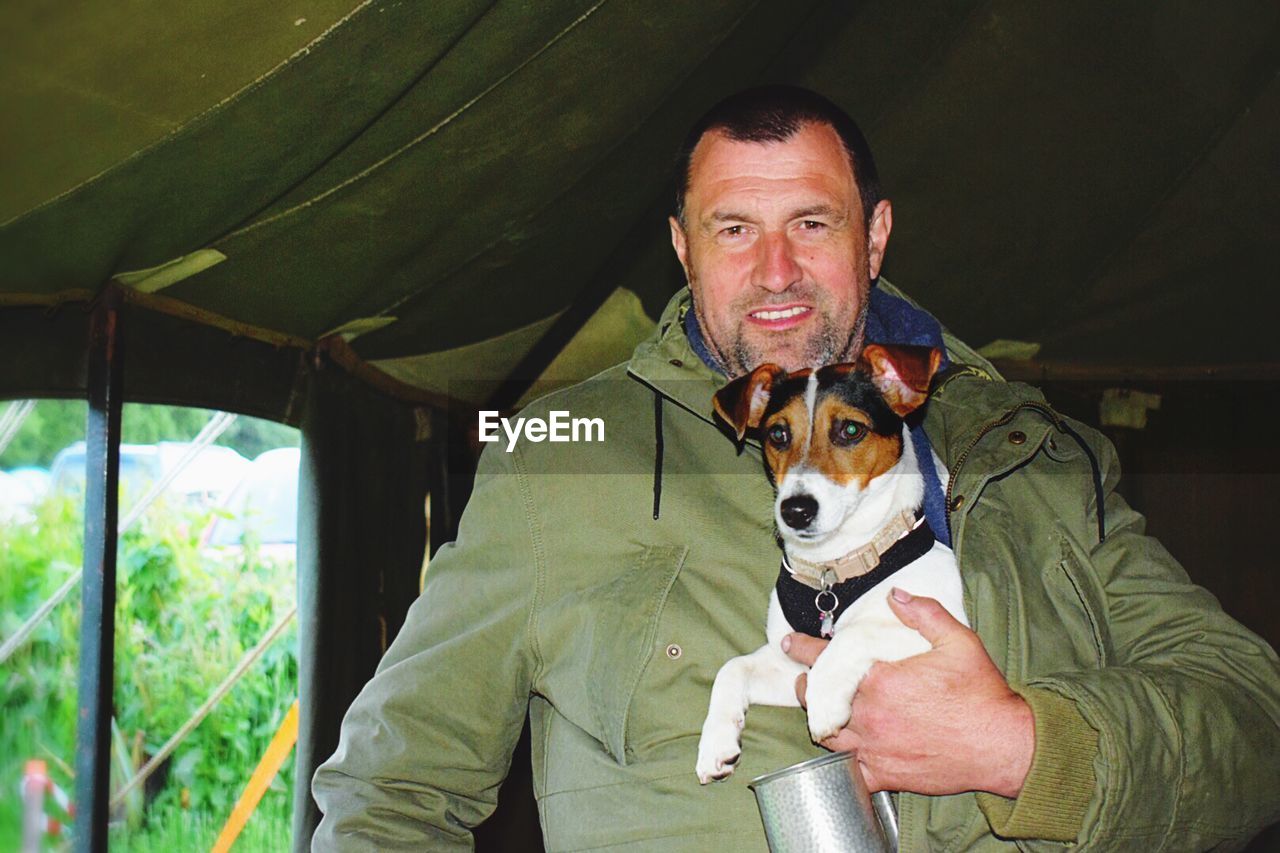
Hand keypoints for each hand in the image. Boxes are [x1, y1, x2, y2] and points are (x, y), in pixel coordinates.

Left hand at [784, 588, 1032, 796]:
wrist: (1003, 746)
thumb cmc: (981, 694)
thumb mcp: (958, 641)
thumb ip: (922, 613)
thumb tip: (893, 594)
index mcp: (880, 679)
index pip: (825, 659)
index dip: (802, 648)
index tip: (790, 643)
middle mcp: (869, 715)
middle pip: (816, 697)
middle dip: (808, 684)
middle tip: (807, 677)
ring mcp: (874, 748)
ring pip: (825, 734)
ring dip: (819, 718)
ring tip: (820, 709)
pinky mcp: (884, 775)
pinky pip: (847, 771)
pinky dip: (840, 759)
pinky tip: (842, 749)